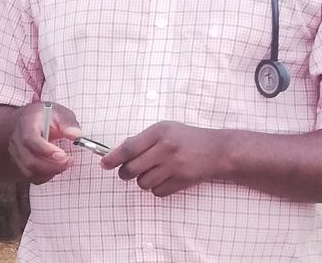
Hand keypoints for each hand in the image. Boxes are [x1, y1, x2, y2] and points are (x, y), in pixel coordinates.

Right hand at [8, 102, 81, 183]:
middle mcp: (17, 139)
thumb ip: (69, 123)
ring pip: (29, 171)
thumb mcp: (59, 113)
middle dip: (52, 166)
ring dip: (50, 172)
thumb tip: (77, 136)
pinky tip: (55, 168)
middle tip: (69, 161)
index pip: (30, 139)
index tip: (63, 154)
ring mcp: (15, 152)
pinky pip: (30, 176)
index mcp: (27, 123)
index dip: (46, 150)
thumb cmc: (45, 116)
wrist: (30, 119)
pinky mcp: (19, 163)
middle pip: (29, 160)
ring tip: (65, 164)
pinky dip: (45, 176)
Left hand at [100, 121, 227, 196]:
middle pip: (132, 169)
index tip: (104, 164)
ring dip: (142, 180)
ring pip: (143, 183)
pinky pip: (157, 192)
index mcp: (159, 132)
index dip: (112, 158)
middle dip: (125, 173)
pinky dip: (156, 188)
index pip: (128, 148)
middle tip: (127, 171)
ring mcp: (175, 167)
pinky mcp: (182, 181)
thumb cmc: (186, 138)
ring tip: (152, 172)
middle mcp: (166, 149)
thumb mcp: (164, 129)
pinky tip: (164, 178)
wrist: (217, 150)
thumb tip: (117, 153)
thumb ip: (142, 140)